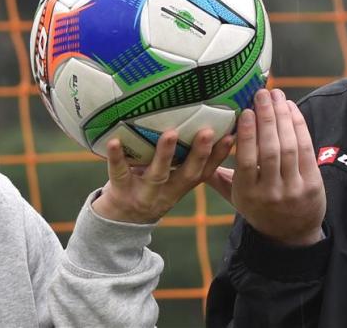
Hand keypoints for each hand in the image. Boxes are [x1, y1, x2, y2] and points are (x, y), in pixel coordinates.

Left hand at [91, 128, 233, 223]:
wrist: (117, 225)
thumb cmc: (145, 190)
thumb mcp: (167, 181)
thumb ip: (178, 161)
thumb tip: (193, 122)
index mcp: (180, 187)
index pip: (205, 171)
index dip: (219, 156)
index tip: (232, 136)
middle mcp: (167, 192)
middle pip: (187, 174)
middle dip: (199, 153)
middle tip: (208, 131)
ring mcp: (144, 194)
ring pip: (158, 174)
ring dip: (165, 154)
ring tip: (170, 134)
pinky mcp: (121, 192)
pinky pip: (119, 173)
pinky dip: (117, 157)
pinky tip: (115, 141)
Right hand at [207, 89, 325, 245]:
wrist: (291, 235)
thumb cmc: (258, 209)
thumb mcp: (235, 198)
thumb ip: (217, 176)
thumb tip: (192, 155)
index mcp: (246, 194)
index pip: (246, 161)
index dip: (247, 134)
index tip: (245, 110)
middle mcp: (270, 192)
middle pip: (270, 150)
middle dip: (267, 118)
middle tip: (262, 94)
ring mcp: (293, 188)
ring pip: (289, 147)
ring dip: (283, 118)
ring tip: (277, 96)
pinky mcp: (312, 184)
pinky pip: (306, 150)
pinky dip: (299, 127)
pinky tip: (291, 110)